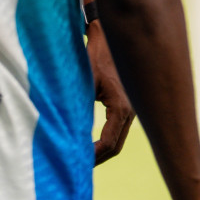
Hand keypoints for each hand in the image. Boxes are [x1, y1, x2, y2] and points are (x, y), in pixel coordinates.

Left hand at [87, 21, 134, 163]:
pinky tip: (93, 141)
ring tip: (83, 156)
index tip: (77, 162)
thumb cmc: (96, 54)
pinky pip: (120, 128)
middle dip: (97, 158)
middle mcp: (132, 109)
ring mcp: (134, 107)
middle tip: (78, 165)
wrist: (113, 34)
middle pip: (116, 145)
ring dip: (103, 149)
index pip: (109, 143)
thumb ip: (77, 106)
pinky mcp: (130, 103)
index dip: (93, 156)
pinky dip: (107, 138)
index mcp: (122, 106)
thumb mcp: (83, 80)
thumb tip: (65, 132)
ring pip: (119, 138)